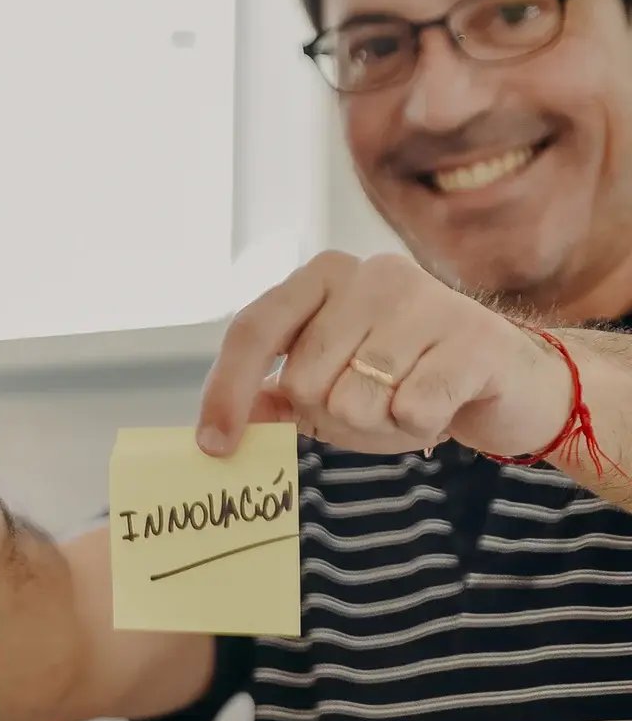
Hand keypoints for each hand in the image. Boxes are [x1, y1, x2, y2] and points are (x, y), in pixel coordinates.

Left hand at [197, 250, 569, 458]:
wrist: (507, 384)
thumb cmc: (403, 383)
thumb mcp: (326, 391)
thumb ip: (269, 399)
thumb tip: (214, 429)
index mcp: (323, 276)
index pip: (253, 330)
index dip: (225, 390)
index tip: (213, 447)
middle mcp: (371, 274)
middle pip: (303, 380)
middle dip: (332, 414)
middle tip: (376, 401)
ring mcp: (427, 299)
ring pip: (355, 400)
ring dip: (380, 423)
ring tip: (412, 399)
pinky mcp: (475, 338)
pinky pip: (412, 409)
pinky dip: (421, 425)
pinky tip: (444, 405)